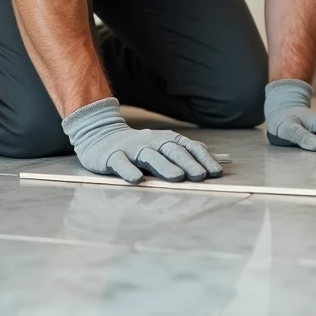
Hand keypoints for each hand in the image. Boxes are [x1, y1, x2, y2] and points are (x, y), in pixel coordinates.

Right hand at [61, 98, 222, 183]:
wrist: (100, 135)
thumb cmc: (138, 146)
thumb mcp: (163, 145)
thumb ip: (186, 152)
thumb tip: (215, 158)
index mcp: (166, 139)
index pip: (189, 147)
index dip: (203, 158)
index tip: (216, 172)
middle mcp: (151, 141)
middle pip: (172, 151)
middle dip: (188, 163)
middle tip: (201, 176)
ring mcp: (132, 148)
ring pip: (150, 156)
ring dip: (164, 166)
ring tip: (177, 178)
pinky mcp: (112, 156)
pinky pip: (121, 163)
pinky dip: (129, 170)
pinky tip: (137, 180)